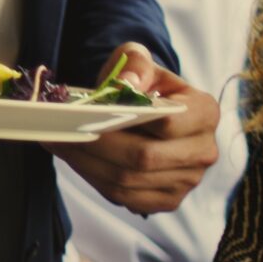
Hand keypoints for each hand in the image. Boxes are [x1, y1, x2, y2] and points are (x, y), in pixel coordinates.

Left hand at [52, 44, 219, 215]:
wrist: (150, 111)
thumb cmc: (144, 84)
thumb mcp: (140, 61)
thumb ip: (136, 64)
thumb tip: (126, 83)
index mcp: (204, 113)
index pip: (167, 123)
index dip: (126, 120)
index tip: (89, 114)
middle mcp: (203, 151)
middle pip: (144, 157)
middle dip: (95, 145)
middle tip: (60, 132)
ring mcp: (188, 180)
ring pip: (129, 180)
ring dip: (86, 164)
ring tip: (58, 144)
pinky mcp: (167, 200)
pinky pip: (125, 197)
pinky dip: (94, 179)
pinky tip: (75, 160)